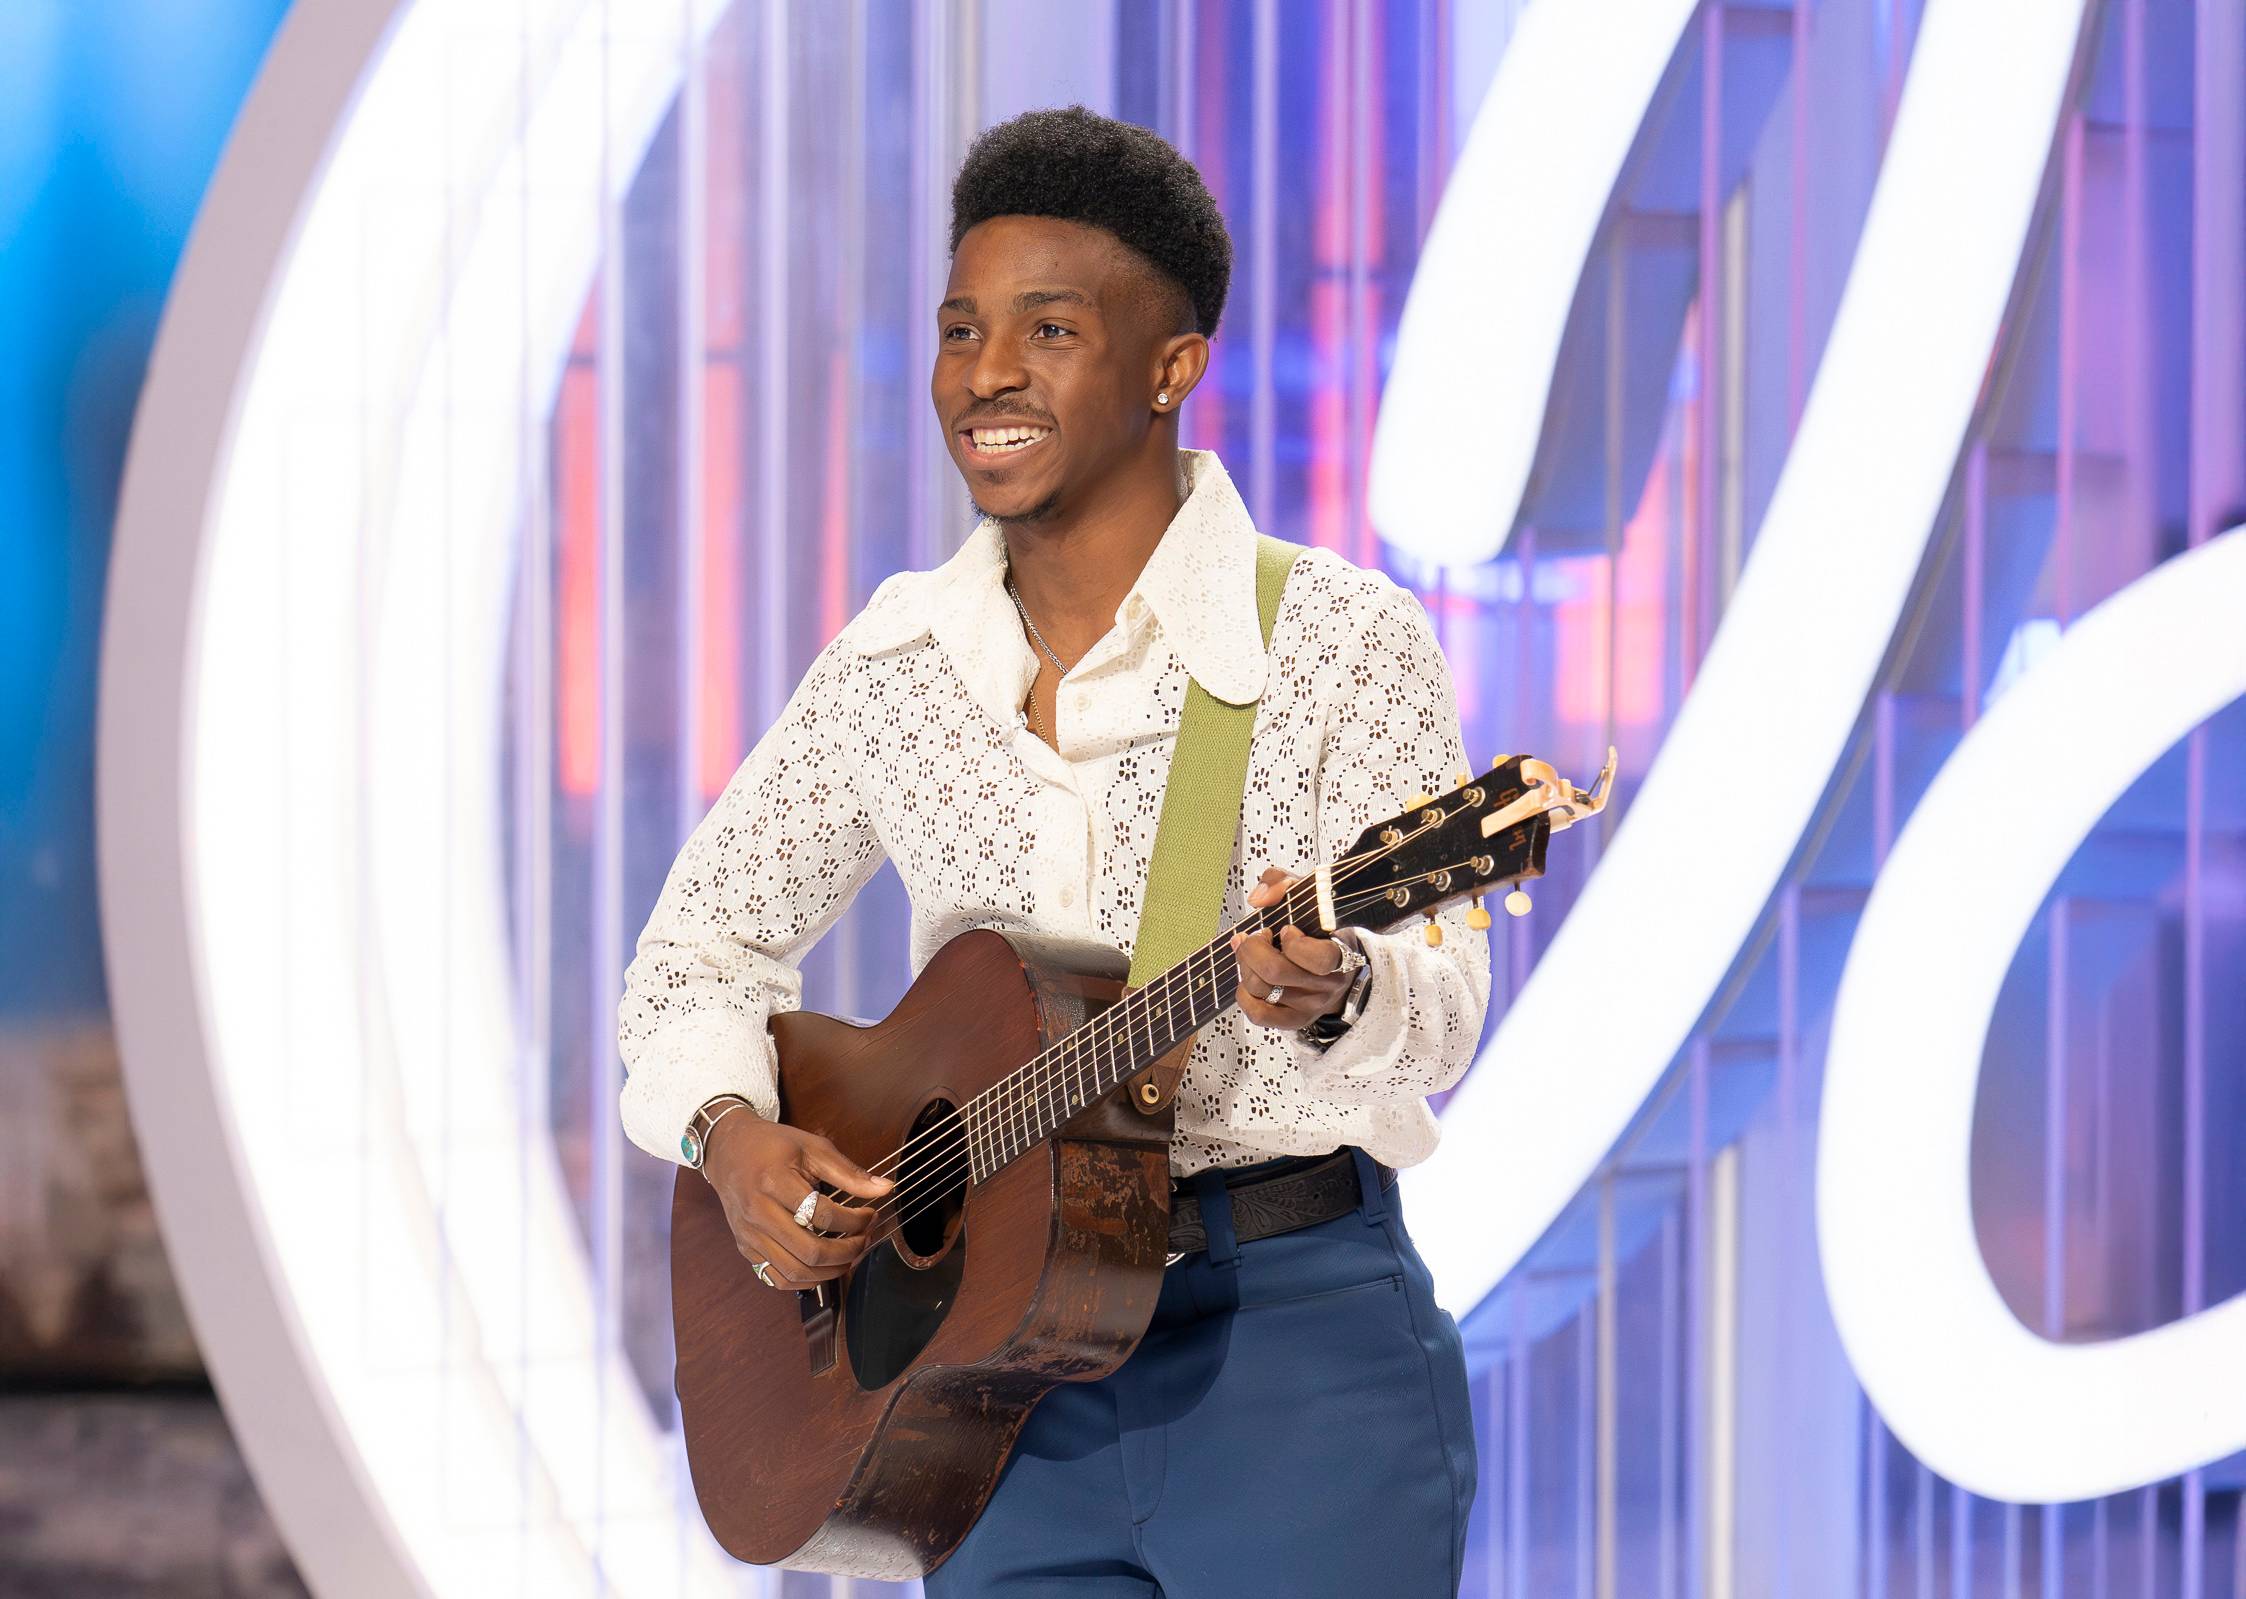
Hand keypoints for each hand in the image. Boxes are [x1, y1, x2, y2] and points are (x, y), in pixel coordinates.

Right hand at [702, 1112, 894, 1288]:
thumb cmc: (772, 1146)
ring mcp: (750, 1235)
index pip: (822, 1215)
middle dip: (848, 1251)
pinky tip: (823, 1266)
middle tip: (864, 1238)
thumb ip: (848, 1172)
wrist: (728, 1150)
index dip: (855, 1220)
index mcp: (774, 1182)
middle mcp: (758, 1213)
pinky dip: (805, 1280)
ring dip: (831, 1270)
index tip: (870, 1213)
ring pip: (795, 1272)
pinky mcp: (746, 1248)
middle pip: (810, 1252)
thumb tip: (884, 1189)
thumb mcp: (812, 1147)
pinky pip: (776, 1278)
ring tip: (850, 1254)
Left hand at [1231, 866, 1356, 1031]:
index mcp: (1339, 957)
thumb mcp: (1310, 897)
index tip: (1287, 929)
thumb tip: (1258, 899)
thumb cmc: (1320, 929)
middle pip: (1275, 972)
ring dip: (1245, 966)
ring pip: (1261, 989)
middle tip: (1256, 937)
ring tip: (1251, 953)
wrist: (1338, 968)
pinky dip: (1244, 994)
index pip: (1318, 959)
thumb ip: (1283, 883)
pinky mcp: (1293, 1021)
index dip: (1294, 943)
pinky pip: (1258, 1014)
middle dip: (1253, 948)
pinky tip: (1249, 977)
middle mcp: (1326, 987)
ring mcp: (1309, 1008)